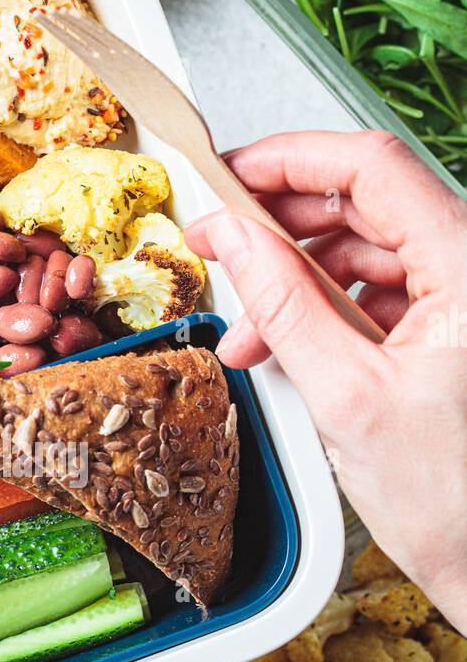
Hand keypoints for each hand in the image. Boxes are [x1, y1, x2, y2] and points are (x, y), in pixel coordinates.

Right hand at [183, 130, 466, 630]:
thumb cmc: (455, 501)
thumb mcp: (348, 398)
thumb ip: (285, 305)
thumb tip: (233, 238)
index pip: (373, 168)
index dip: (291, 160)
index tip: (229, 175)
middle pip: (366, 205)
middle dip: (282, 227)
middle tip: (219, 245)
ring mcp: (460, 301)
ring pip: (365, 252)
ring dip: (295, 281)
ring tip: (245, 329)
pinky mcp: (448, 331)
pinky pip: (376, 295)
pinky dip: (322, 314)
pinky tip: (280, 347)